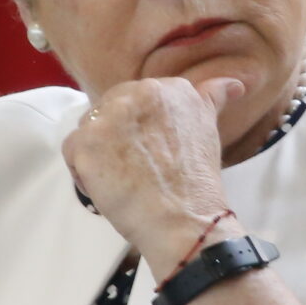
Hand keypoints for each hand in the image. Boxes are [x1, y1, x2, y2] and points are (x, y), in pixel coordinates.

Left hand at [63, 74, 244, 271]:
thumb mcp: (208, 129)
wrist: (183, 220)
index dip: (138, 129)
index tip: (152, 152)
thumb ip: (212, 98)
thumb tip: (234, 84)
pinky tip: (108, 188)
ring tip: (125, 179)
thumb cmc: (196, 184)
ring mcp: (108, 116)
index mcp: (169, 87)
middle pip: (109, 110)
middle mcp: (138, 93)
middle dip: (117, 139)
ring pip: (89, 129)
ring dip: (100, 154)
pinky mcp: (85, 142)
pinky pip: (72, 151)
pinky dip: (84, 172)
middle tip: (138, 168)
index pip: (136, 99)